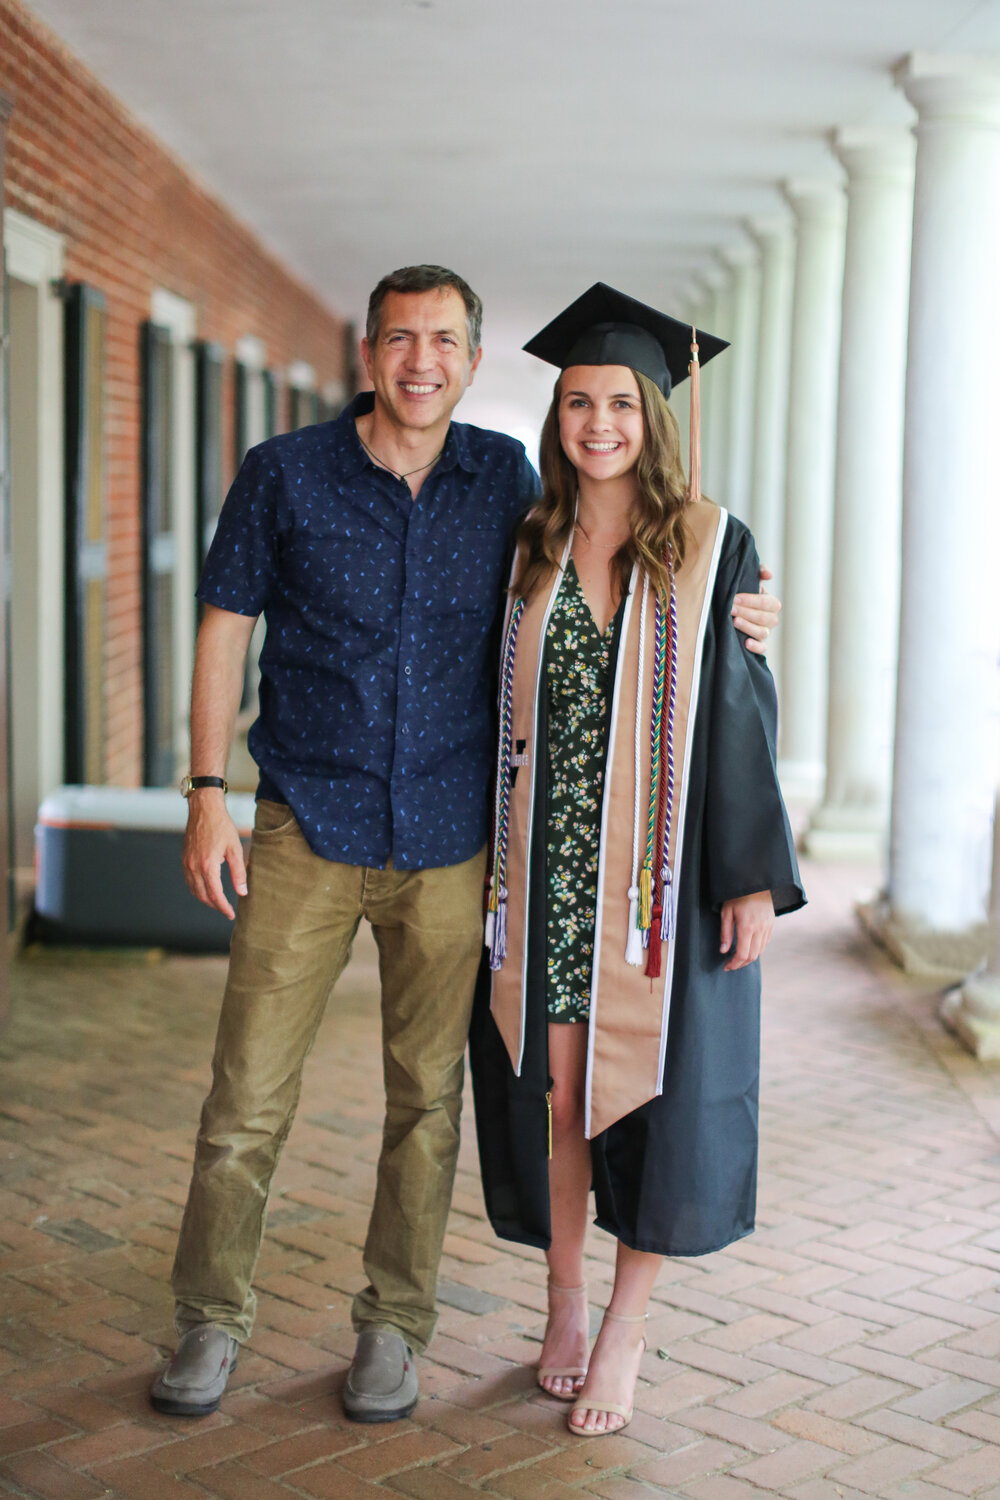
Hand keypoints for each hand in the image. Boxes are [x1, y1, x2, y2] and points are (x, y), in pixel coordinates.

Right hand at [182, 791, 247, 918]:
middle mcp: (194, 866)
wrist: (204, 809)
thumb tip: (242, 892)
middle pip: (203, 895)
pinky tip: (207, 889)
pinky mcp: (184, 859)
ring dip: (205, 899)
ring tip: (218, 902)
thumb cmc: (222, 826)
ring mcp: (187, 863)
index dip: (223, 907)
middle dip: (215, 905)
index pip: (215, 895)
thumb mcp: (235, 849)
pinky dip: (197, 889)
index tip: (231, 914)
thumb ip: (239, 872)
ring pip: (194, 890)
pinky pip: (189, 881)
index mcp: (208, 865)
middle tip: (226, 910)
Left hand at [720, 890, 773, 970]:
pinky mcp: (771, 926)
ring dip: (749, 958)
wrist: (757, 883)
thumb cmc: (739, 896)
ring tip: (738, 957)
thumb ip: (725, 933)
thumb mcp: (727, 912)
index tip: (726, 966)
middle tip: (731, 964)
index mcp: (747, 927)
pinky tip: (748, 947)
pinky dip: (756, 949)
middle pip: (752, 956)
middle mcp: (760, 930)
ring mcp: (767, 928)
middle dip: (741, 964)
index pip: (742, 954)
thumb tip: (723, 950)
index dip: (734, 964)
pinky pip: (765, 943)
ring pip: (760, 951)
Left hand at [732, 566, 780, 654]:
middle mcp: (771, 619)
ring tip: (734, 622)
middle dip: (746, 613)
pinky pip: (762, 649)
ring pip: (763, 633)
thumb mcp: (750, 578)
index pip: (766, 603)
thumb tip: (769, 575)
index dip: (751, 600)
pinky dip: (756, 647)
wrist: (733, 606)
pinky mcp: (759, 645)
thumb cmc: (743, 591)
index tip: (734, 598)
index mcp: (771, 603)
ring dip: (748, 627)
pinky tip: (746, 642)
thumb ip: (759, 571)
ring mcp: (765, 633)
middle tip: (730, 609)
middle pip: (764, 618)